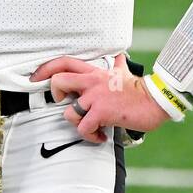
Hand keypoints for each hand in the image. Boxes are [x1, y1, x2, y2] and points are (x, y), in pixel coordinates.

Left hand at [31, 53, 169, 143]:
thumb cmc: (139, 91)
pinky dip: (90, 136)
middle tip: (66, 104)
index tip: (36, 78)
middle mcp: (92, 82)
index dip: (46, 69)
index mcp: (95, 73)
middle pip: (58, 81)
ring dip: (78, 124)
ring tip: (92, 127)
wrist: (155, 101)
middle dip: (56, 95)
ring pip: (69, 112)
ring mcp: (96, 97)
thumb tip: (119, 57)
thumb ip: (118, 65)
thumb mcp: (124, 73)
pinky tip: (101, 136)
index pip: (64, 62)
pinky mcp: (102, 113)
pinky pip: (84, 128)